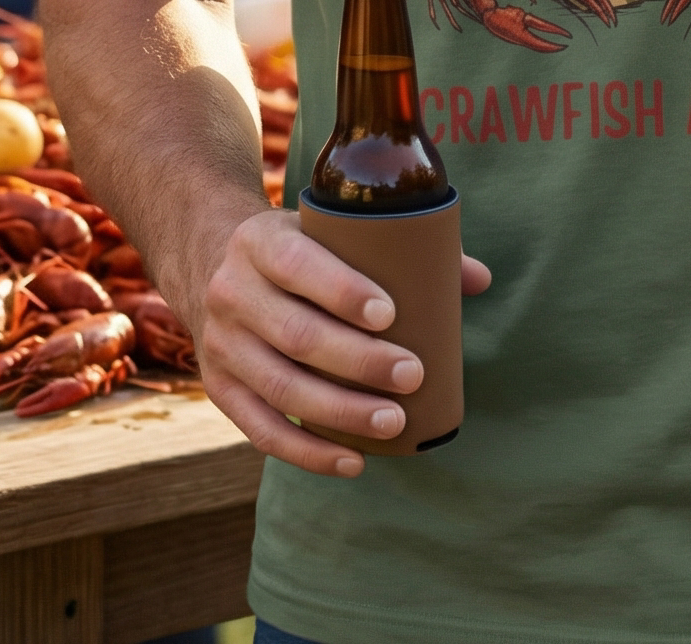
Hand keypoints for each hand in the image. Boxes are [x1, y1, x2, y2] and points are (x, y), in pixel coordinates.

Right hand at [195, 205, 490, 476]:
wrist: (212, 263)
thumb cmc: (299, 248)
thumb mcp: (328, 229)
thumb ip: (400, 247)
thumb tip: (478, 279)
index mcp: (261, 241)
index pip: (299, 265)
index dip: (342, 291)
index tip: (391, 314)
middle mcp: (232, 292)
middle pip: (297, 336)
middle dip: (358, 361)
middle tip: (413, 374)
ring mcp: (221, 345)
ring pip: (282, 388)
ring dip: (342, 412)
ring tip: (395, 420)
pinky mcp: (220, 388)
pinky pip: (262, 430)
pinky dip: (309, 452)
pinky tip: (353, 461)